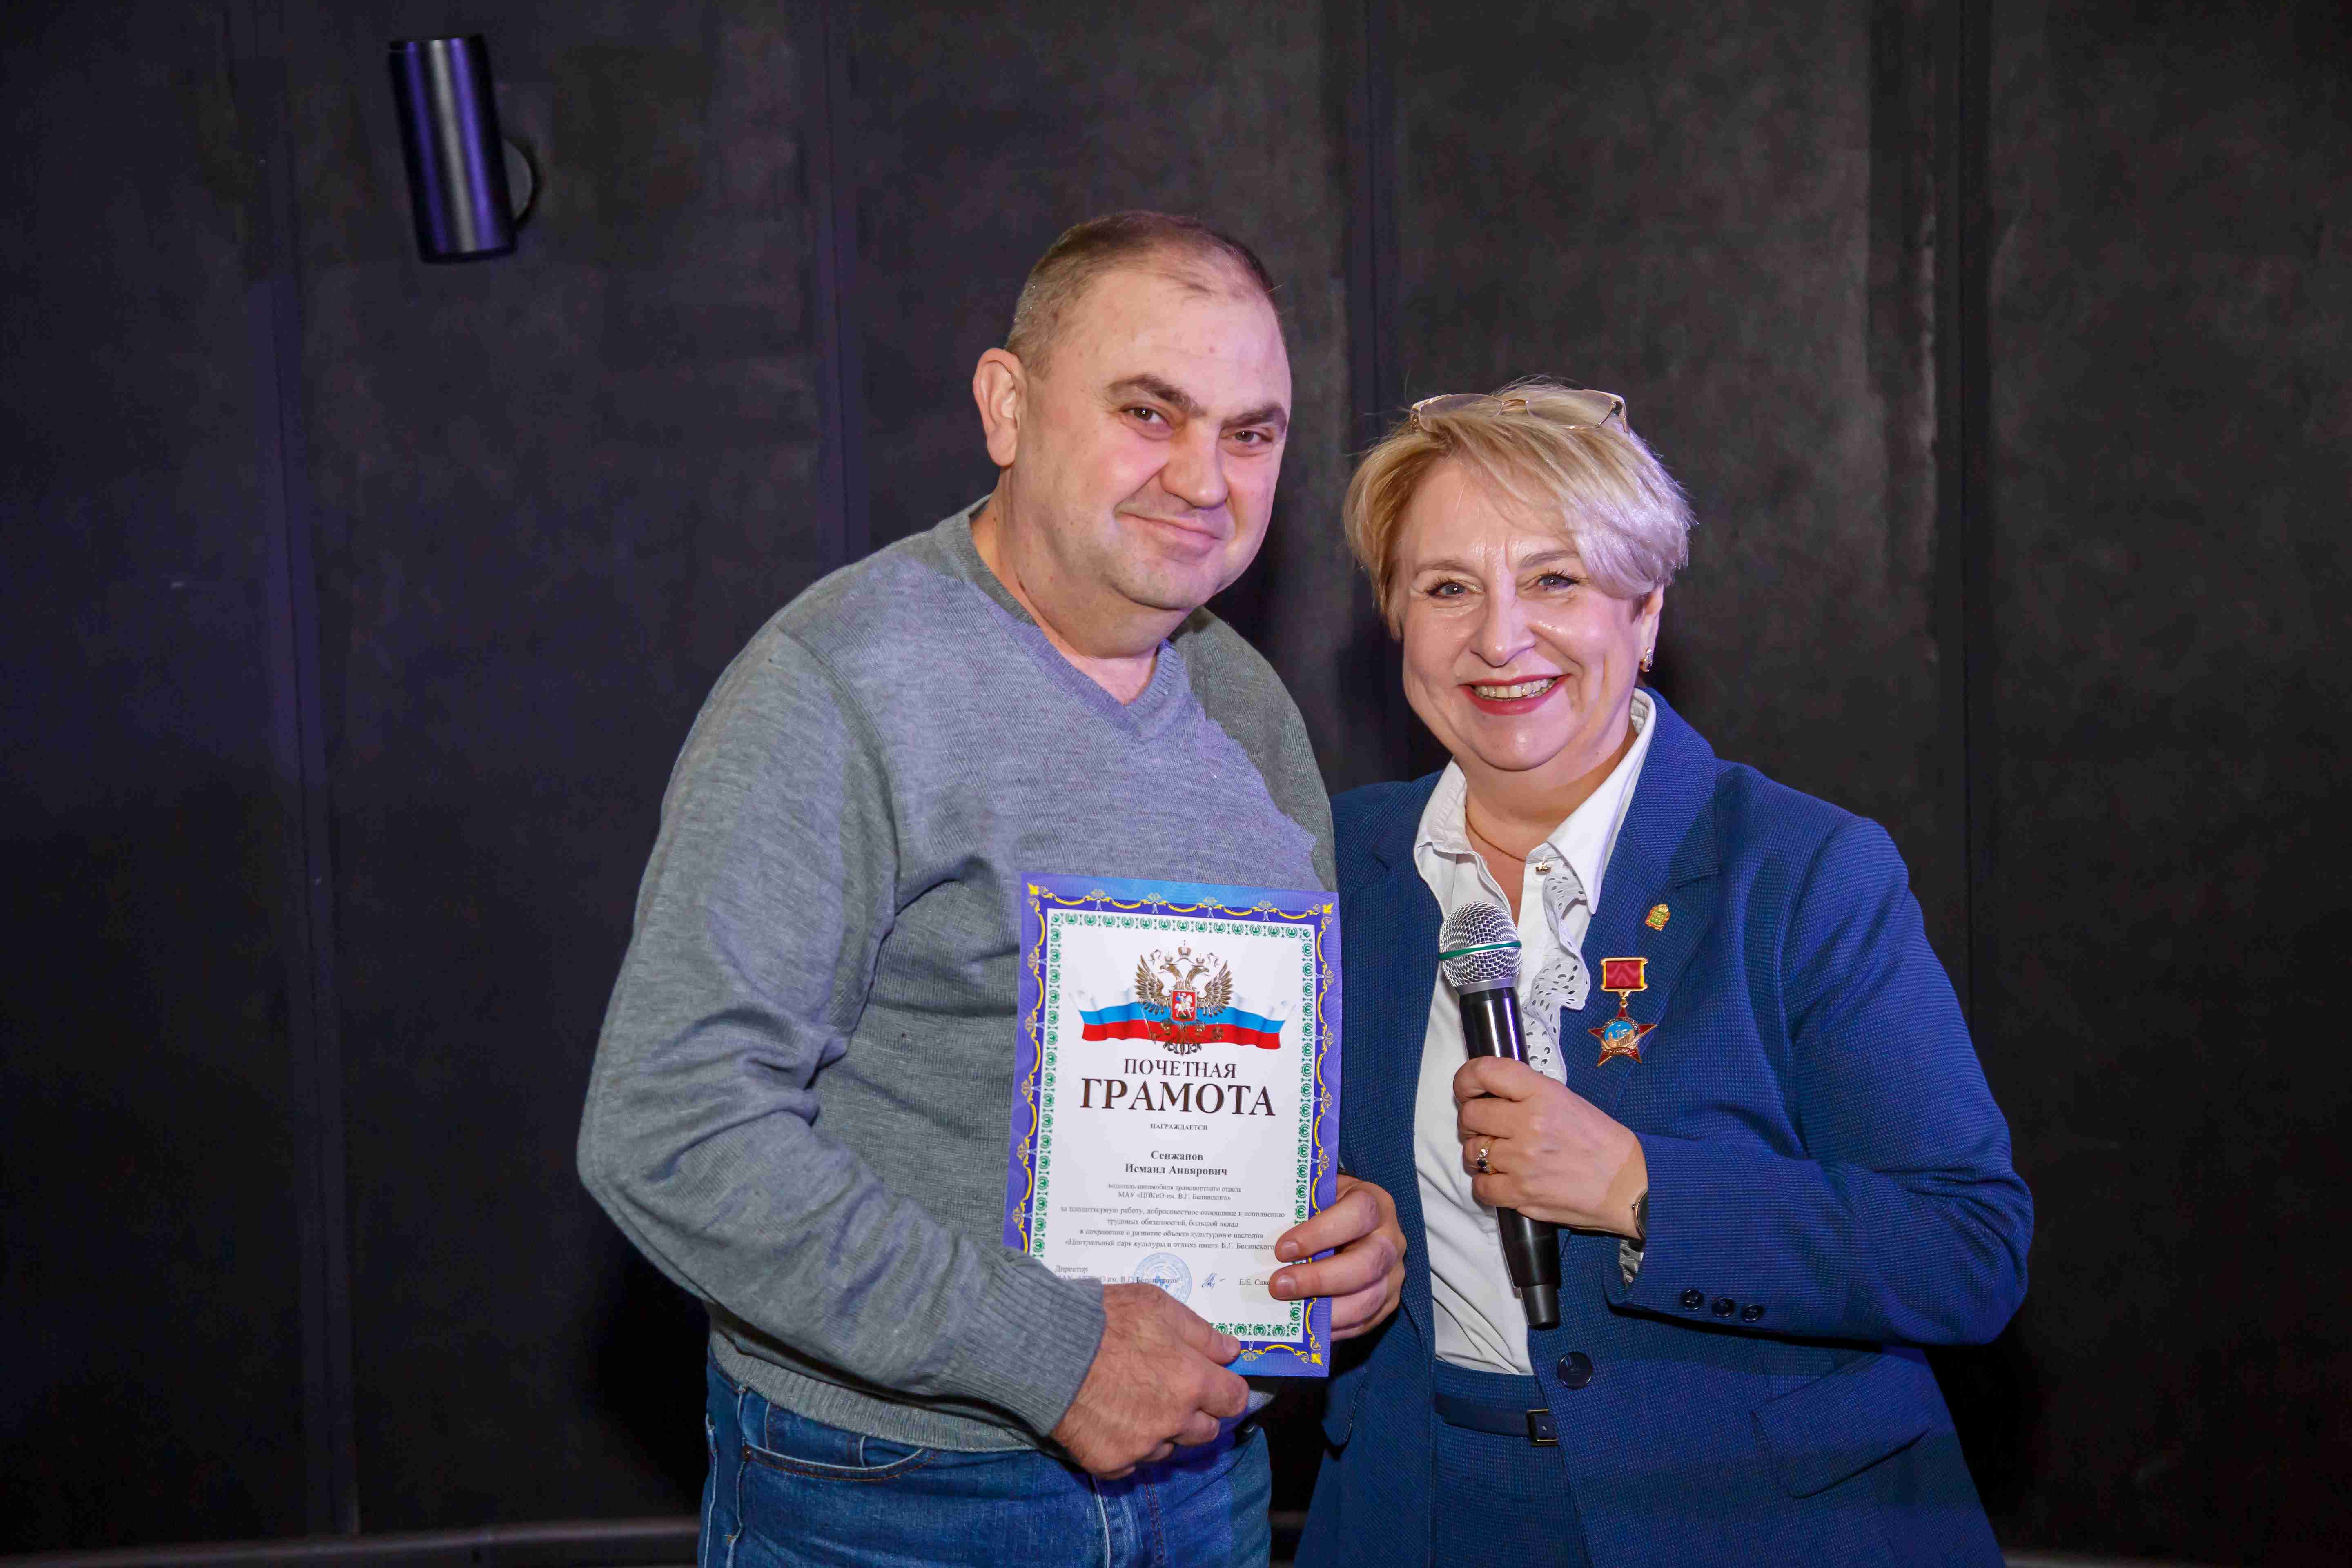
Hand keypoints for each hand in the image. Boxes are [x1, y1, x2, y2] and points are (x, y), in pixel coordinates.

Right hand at [1050, 1283, 1249, 1476]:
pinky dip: (1125, 1445)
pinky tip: (1107, 1418)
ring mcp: (1141, 1447)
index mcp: (1192, 1382)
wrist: (1045, 1348)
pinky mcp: (1110, 1462)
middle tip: (1167, 1390)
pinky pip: (1130, 1463)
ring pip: (1167, 1449)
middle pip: (1206, 1432)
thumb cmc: (1104, 1319)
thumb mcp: (1158, 1307)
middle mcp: (1173, 1421)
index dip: (1225, 1390)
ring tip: (1129, 1400)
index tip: (1213, 1382)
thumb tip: (1232, 1351)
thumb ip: (1201, 1333)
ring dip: (1159, 1431)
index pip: (1234, 1400)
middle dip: (1195, 1413)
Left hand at [1270, 1173, 1405, 1338]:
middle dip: (1319, 1279)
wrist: (1355, 1224)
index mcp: (1374, 1203)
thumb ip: (1300, 1210)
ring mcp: (1393, 1274)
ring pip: (1369, 1299)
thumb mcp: (1318, 1198)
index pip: (1357, 1215)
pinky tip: (1306, 1325)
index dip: (1320, 1233)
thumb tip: (1259, 1236)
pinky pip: (1365, 1322)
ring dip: (1326, 1309)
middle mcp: (1390, 1239)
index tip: (1282, 1249)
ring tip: (1289, 1309)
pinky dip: (1334, 1327)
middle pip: (1366, 1264)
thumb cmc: (1328, 1209)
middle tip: (1278, 1285)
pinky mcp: (1389, 1301)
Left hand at [1453, 1056, 1646, 1234]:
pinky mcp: (1522, 1193)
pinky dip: (1486, 1186)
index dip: (1466, 1079)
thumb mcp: (1566, 1100)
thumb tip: (1489, 1096)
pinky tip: (1502, 1182)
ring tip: (1499, 1158)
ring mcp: (1523, 1160)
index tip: (1466, 1089)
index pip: (1486, 1072)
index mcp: (1542, 1093)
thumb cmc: (1600, 1142)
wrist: (1628, 1184)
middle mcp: (1528, 1123)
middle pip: (1470, 1116)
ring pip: (1471, 1153)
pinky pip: (1480, 1187)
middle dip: (1473, 1123)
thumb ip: (1527, 1094)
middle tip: (1487, 1130)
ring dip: (1479, 1156)